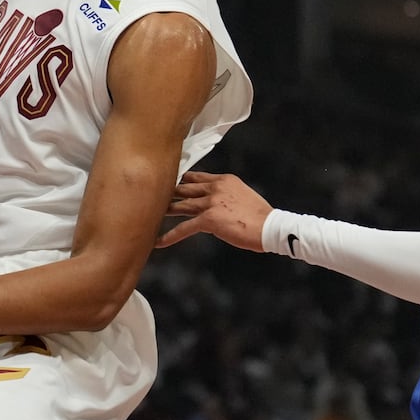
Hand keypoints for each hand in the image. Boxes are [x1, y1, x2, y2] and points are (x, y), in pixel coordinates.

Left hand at [155, 171, 272, 251]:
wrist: (270, 226)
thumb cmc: (259, 216)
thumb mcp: (241, 195)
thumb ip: (225, 195)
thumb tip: (212, 205)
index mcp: (224, 180)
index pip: (196, 177)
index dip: (181, 181)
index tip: (169, 184)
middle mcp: (215, 187)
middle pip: (185, 188)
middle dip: (169, 193)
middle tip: (154, 196)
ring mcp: (211, 202)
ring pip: (182, 205)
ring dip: (166, 211)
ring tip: (150, 215)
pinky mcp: (209, 219)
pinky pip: (184, 228)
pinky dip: (170, 236)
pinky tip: (158, 242)